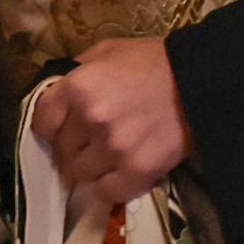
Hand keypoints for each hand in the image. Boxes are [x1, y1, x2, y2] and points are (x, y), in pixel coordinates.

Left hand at [30, 38, 189, 212]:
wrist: (201, 82)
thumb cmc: (152, 62)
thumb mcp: (108, 51)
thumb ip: (78, 71)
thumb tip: (57, 91)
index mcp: (79, 87)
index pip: (42, 122)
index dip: (51, 125)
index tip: (62, 125)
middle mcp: (92, 119)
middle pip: (63, 149)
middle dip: (74, 144)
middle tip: (93, 136)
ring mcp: (114, 149)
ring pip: (82, 173)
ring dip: (92, 165)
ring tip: (111, 152)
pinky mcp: (137, 171)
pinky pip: (106, 191)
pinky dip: (110, 184)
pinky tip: (121, 169)